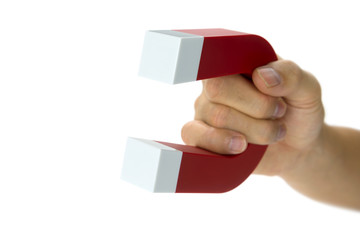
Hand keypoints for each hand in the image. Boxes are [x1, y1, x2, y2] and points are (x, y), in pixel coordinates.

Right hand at [181, 59, 324, 175]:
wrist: (298, 149)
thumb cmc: (298, 113)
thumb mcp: (308, 89)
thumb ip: (290, 76)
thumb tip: (261, 77)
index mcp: (237, 66)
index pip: (224, 59)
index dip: (245, 74)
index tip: (268, 88)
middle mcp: (215, 87)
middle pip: (218, 89)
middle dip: (258, 106)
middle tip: (279, 113)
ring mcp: (206, 113)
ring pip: (217, 117)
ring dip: (255, 130)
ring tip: (274, 133)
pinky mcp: (203, 138)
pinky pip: (193, 136)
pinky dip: (218, 143)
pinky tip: (241, 147)